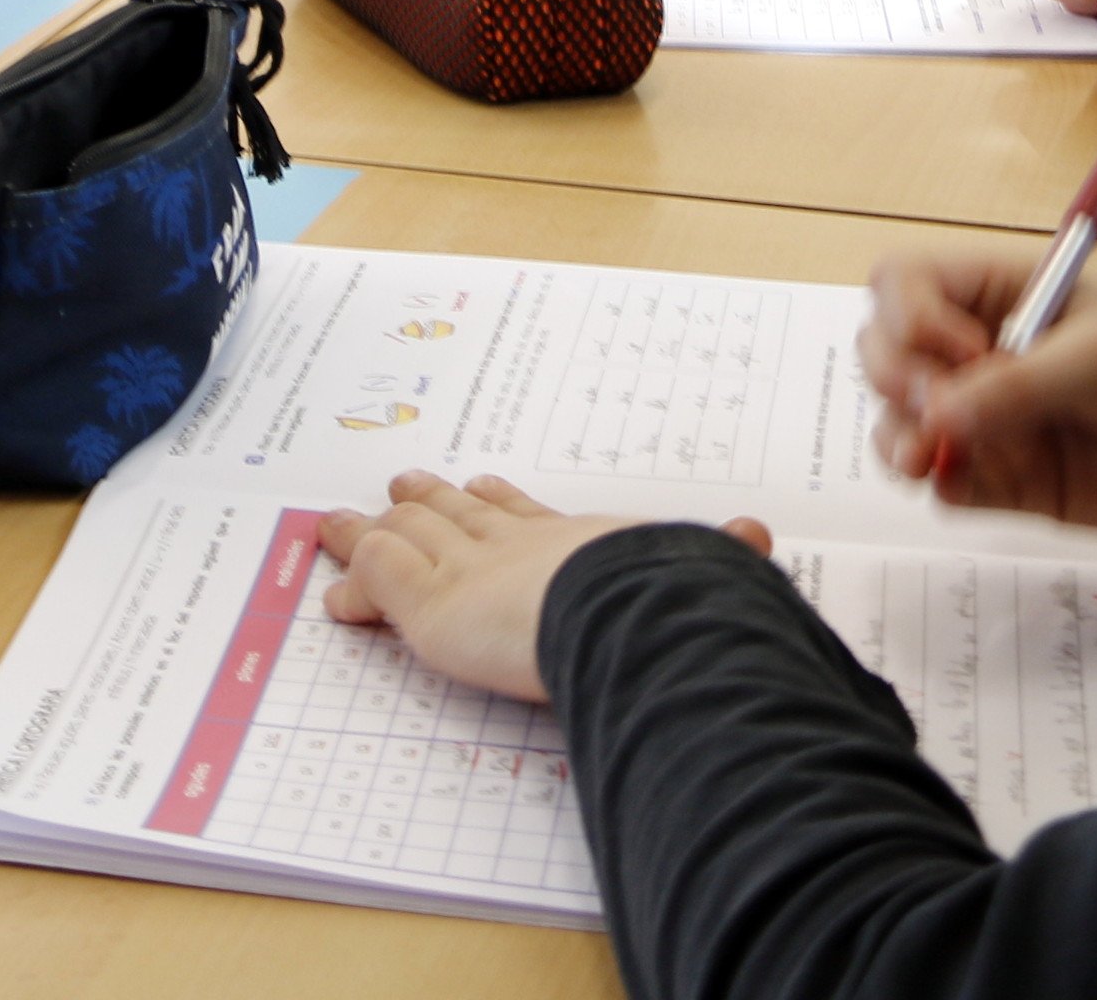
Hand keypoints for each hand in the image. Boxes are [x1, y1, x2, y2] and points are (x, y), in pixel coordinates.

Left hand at [318, 471, 767, 702]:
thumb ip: (725, 558)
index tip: (481, 486)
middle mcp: (513, 545)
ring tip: (340, 524)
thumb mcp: (701, 572)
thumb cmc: (670, 598)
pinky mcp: (430, 603)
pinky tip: (338, 591)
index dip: (496, 503)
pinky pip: (379, 578)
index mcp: (572, 542)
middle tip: (401, 485)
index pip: (524, 515)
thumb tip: (758, 534)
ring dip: (371, 530)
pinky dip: (355, 580)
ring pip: (405, 535)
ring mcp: (466, 569)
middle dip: (425, 501)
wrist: (635, 612)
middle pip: (453, 512)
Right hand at [860, 245, 1096, 540]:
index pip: (906, 284)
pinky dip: (937, 483)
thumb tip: (931, 419)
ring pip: (904, 421)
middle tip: (936, 407)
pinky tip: (955, 485)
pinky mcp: (1012, 479)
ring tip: (922, 460)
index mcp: (1001, 293)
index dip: (909, 316)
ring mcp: (994, 417)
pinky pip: (947, 483)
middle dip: (893, 377)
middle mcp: (982, 350)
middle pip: (887, 351)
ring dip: (898, 435)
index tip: (961, 350)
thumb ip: (1014, 387)